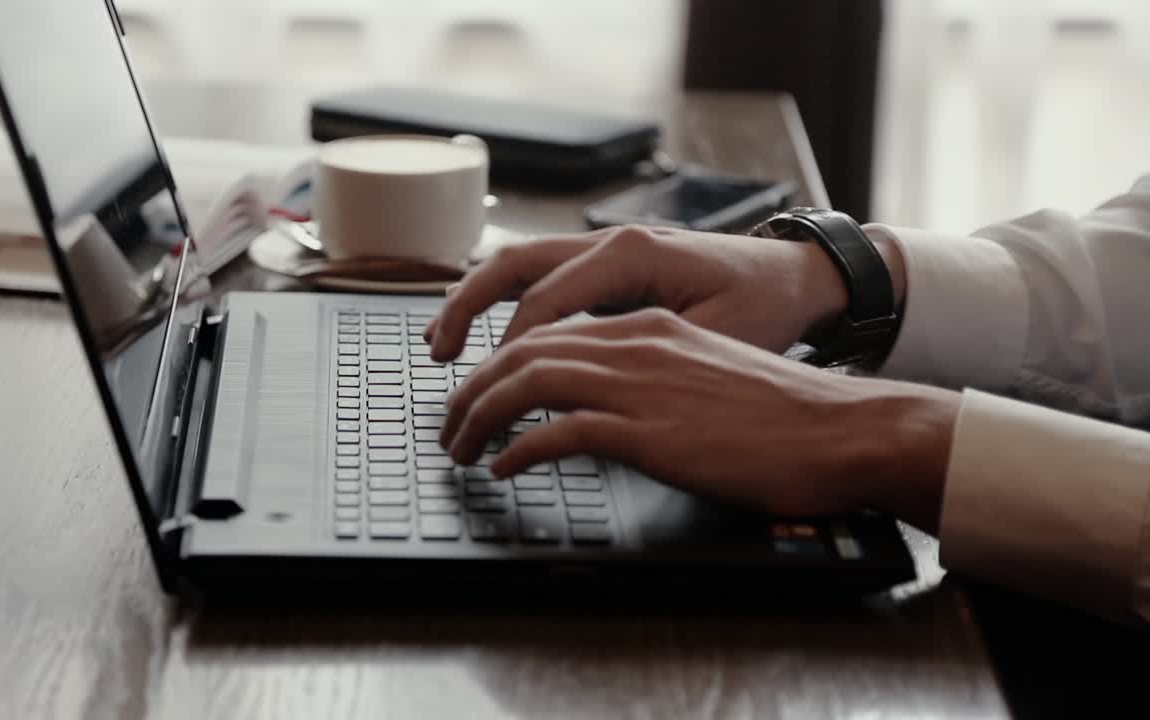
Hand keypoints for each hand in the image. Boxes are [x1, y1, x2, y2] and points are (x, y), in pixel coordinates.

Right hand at [426, 224, 853, 360]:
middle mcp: (608, 242)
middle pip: (513, 266)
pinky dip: (502, 302)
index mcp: (631, 254)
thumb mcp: (710, 335)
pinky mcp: (605, 266)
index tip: (494, 391)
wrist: (795, 277)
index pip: (545, 300)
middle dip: (467, 310)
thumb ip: (643, 354)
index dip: (512, 350)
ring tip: (442, 344)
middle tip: (439, 356)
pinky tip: (484, 333)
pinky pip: (538, 276)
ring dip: (474, 302)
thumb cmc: (763, 306)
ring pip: (517, 265)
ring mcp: (603, 249)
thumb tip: (578, 384)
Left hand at [440, 308, 957, 530]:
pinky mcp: (652, 429)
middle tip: (448, 425)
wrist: (844, 429)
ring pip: (530, 381)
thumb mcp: (706, 379)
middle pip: (525, 350)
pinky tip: (504, 467)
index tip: (475, 392)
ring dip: (481, 416)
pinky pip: (561, 430)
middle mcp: (638, 342)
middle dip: (472, 388)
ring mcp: (643, 383)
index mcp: (650, 327)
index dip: (499, 362)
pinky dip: (521, 447)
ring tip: (459, 448)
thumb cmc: (785, 415)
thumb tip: (607, 412)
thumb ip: (652, 382)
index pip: (550, 330)